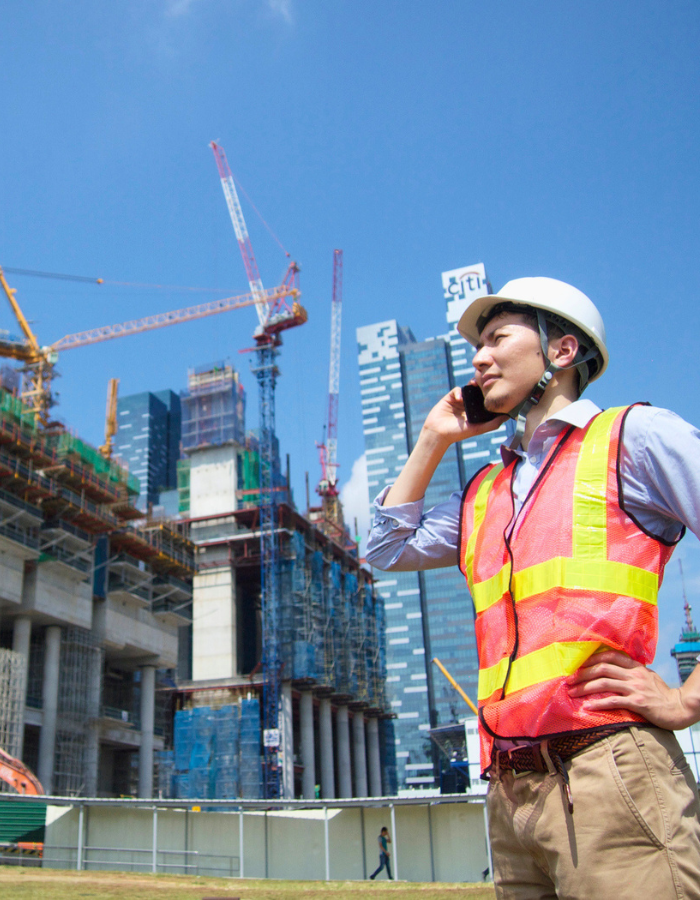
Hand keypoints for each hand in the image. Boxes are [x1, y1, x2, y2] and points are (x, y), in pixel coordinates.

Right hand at [422, 386, 506, 446]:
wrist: (438, 433)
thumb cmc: (458, 434)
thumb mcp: (477, 429)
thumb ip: (492, 424)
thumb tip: (507, 417)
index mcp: (476, 413)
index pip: (485, 401)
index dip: (490, 396)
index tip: (496, 392)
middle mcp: (468, 406)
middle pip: (477, 393)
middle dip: (482, 388)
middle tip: (486, 383)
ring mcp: (459, 401)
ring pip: (468, 389)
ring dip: (472, 386)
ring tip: (475, 384)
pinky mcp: (450, 398)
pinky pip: (457, 390)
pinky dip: (460, 392)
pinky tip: (460, 398)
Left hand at [567, 649, 697, 730]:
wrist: (679, 708)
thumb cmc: (661, 694)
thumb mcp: (646, 676)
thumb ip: (630, 671)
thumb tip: (610, 669)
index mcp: (635, 666)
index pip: (609, 655)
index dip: (591, 659)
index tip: (577, 665)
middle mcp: (634, 675)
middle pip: (602, 668)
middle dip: (582, 673)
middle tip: (569, 680)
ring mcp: (635, 688)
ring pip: (604, 683)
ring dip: (585, 687)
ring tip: (572, 693)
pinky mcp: (638, 703)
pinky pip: (614, 701)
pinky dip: (598, 704)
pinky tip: (587, 707)